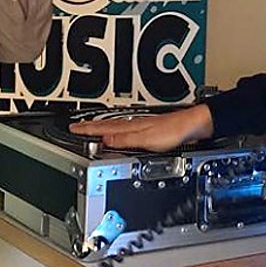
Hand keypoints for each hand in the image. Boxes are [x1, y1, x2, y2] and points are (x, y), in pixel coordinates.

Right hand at [69, 105, 214, 151]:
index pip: (103, 129)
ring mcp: (141, 126)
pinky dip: (114, 131)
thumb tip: (106, 141)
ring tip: (89, 128)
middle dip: (89, 127)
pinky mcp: (149, 130)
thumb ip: (126, 140)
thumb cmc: (175, 131)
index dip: (87, 130)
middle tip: (74, 127)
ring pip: (114, 127)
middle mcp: (134, 125)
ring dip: (100, 128)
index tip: (72, 129)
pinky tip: (116, 132)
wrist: (193, 125)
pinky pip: (124, 130)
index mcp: (131, 127)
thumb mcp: (148, 140)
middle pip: (106, 126)